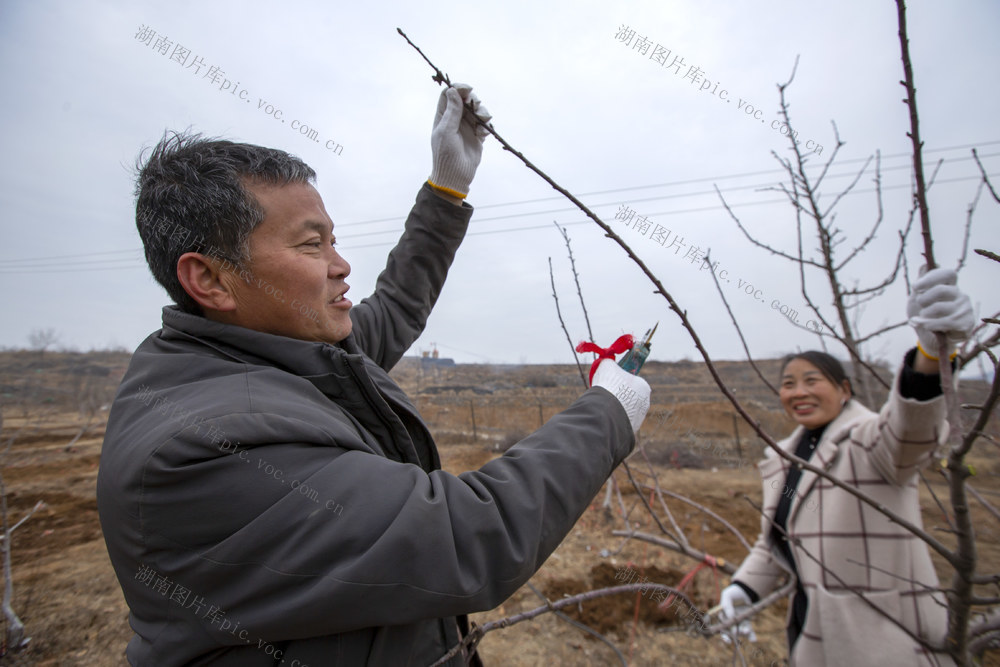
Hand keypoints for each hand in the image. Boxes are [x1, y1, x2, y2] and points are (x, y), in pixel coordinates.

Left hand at [428, 83, 490, 198]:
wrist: (455, 177)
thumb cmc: (446, 155)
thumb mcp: (446, 131)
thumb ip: (452, 111)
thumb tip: (453, 90)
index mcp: (443, 116)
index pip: (449, 94)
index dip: (458, 88)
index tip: (468, 89)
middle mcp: (455, 118)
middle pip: (466, 98)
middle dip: (473, 100)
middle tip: (477, 106)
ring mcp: (466, 126)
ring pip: (477, 109)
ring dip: (482, 112)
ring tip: (482, 123)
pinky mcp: (477, 135)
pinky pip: (485, 123)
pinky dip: (486, 125)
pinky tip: (482, 134)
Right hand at [591, 359, 649, 431]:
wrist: (606, 411)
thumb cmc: (609, 385)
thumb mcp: (607, 366)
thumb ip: (609, 362)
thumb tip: (607, 361)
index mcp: (644, 387)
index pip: (631, 382)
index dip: (618, 381)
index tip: (609, 383)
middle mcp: (645, 403)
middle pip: (628, 397)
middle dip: (617, 396)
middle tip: (604, 395)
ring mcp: (639, 418)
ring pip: (625, 410)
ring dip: (615, 408)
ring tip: (603, 406)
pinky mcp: (630, 429)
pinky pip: (620, 421)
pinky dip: (613, 419)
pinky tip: (605, 416)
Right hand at [718, 584, 756, 642]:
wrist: (745, 590)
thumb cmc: (733, 593)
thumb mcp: (727, 595)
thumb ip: (727, 606)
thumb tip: (730, 618)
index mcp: (722, 617)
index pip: (722, 628)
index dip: (724, 636)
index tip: (728, 640)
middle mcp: (730, 622)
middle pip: (732, 632)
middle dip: (736, 634)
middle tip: (741, 631)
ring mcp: (739, 623)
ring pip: (741, 631)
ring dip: (744, 633)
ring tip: (748, 631)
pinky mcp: (747, 622)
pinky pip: (749, 631)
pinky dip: (751, 636)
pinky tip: (753, 639)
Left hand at [907, 268, 974, 358]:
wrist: (930, 339)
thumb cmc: (925, 316)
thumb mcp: (917, 299)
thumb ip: (920, 285)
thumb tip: (923, 266)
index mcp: (950, 286)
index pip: (947, 274)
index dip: (930, 278)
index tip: (915, 287)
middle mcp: (960, 295)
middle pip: (941, 290)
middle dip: (924, 298)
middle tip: (920, 304)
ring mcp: (965, 309)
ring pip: (939, 308)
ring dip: (924, 315)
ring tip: (921, 319)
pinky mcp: (966, 323)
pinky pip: (945, 322)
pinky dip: (930, 325)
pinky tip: (927, 326)